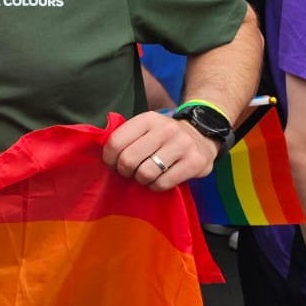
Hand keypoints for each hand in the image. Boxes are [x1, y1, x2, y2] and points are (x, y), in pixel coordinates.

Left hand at [103, 112, 219, 190]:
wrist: (202, 136)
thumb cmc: (164, 137)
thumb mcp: (146, 128)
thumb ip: (126, 137)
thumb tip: (102, 156)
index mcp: (148, 119)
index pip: (115, 142)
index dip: (109, 159)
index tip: (113, 164)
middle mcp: (165, 129)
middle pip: (128, 159)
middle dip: (125, 171)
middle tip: (130, 172)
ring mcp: (182, 145)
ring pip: (145, 173)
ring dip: (141, 180)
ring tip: (146, 176)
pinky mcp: (194, 162)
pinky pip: (163, 183)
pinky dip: (156, 186)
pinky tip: (159, 179)